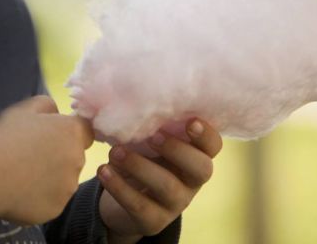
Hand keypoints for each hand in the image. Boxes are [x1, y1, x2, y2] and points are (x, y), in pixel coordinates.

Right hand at [0, 95, 92, 226]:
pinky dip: (40, 196)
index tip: (50, 134)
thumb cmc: (4, 136)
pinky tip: (19, 190)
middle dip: (58, 154)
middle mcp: (77, 161)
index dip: (69, 131)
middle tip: (30, 154)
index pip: (86, 130)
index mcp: (72, 133)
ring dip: (50, 177)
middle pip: (74, 156)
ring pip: (64, 180)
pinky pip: (52, 200)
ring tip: (21, 174)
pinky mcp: (56, 209)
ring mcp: (68, 189)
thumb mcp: (25, 108)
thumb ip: (49, 107)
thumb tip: (57, 116)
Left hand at [96, 118, 221, 242]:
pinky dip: (119, 187)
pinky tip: (104, 170)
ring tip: (116, 152)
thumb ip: (149, 123)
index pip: (213, 146)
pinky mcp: (153, 221)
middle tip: (153, 136)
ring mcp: (175, 203)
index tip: (190, 121)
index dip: (206, 134)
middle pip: (201, 168)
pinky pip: (139, 206)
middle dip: (177, 150)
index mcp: (194, 155)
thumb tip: (129, 96)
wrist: (121, 198)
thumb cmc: (140, 156)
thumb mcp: (147, 140)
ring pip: (167, 187)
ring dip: (140, 166)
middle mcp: (191, 181)